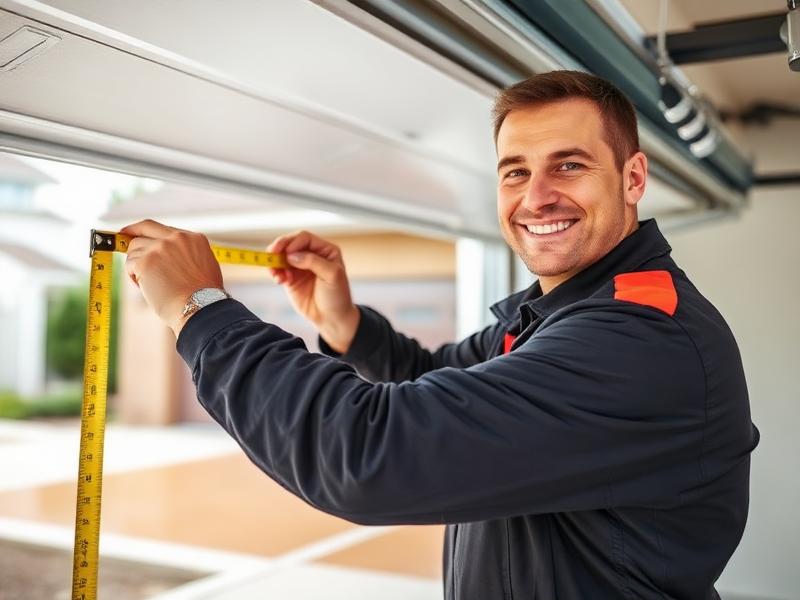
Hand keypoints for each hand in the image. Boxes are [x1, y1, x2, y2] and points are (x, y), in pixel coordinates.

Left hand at [120, 220, 223, 335]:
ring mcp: (160, 248)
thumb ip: (185, 253)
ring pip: (134, 249)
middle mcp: (176, 239)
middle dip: (131, 235)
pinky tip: (145, 288)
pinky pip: (130, 264)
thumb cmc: (203, 296)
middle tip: (121, 240)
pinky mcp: (146, 261)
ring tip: (149, 283)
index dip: (145, 230)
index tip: (134, 232)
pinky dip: (134, 277)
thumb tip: (167, 255)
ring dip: (136, 265)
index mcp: (192, 238)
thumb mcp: (203, 264)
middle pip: (144, 229)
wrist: (200, 308)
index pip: (162, 228)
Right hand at [267, 230, 359, 352]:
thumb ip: (313, 262)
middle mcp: (312, 255)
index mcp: (325, 250)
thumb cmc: (337, 296)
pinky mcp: (290, 278)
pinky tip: (279, 280)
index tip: (286, 252)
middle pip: (290, 243)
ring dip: (275, 261)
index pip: (305, 238)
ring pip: (281, 256)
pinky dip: (275, 272)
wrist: (331, 318)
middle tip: (271, 254)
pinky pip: (278, 270)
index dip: (293, 242)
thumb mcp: (331, 275)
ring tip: (275, 272)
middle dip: (280, 248)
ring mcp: (300, 266)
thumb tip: (291, 255)